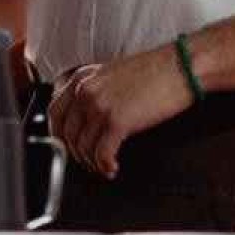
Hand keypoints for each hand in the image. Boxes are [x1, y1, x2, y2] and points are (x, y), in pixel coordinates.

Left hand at [47, 45, 194, 178]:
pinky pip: (102, 154)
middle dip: (75, 153)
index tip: (67, 145)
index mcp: (82, 78)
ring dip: (92, 163)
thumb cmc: (154, 70)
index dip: (57, 135)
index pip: (54, 112)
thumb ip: (94, 89)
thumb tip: (86, 115)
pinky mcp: (117, 121)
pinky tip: (112, 168)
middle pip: (66, 133)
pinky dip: (105, 166)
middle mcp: (86, 91)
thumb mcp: (112, 73)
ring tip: (103, 166)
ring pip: (83, 147)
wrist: (180, 66)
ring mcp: (100, 106)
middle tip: (87, 161)